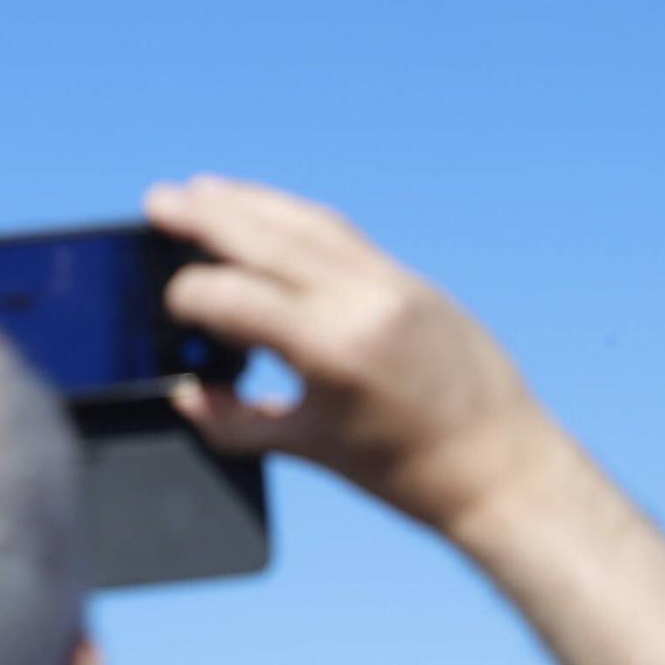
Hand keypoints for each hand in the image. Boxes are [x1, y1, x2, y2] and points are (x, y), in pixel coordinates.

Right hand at [145, 176, 560, 533]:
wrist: (506, 469)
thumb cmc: (411, 474)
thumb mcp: (314, 450)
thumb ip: (240, 423)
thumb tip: (189, 396)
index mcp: (333, 349)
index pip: (237, 298)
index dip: (189, 297)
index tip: (166, 301)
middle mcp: (364, 301)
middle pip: (269, 239)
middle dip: (208, 216)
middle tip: (158, 199)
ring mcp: (394, 284)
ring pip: (308, 223)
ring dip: (252, 202)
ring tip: (204, 191)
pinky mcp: (414, 282)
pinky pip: (344, 235)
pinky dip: (298, 219)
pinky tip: (270, 216)